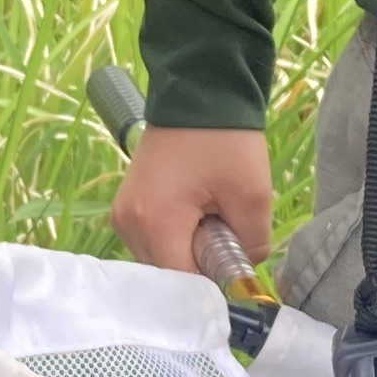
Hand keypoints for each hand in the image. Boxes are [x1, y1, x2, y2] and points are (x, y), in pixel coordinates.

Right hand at [112, 125, 274, 281]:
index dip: (213, 285)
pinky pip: (151, 241)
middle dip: (200, 266)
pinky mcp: (125, 206)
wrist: (199, 91)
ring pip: (159, 260)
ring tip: (210, 220)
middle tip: (226, 235)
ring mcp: (122, 215)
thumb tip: (240, 271)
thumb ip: (251, 247)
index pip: (182, 284)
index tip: (236, 269)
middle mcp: (128, 224)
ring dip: (186, 252)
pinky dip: (174, 238)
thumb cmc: (226, 141)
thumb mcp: (253, 196)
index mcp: (155, 223)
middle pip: (167, 274)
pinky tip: (195, 215)